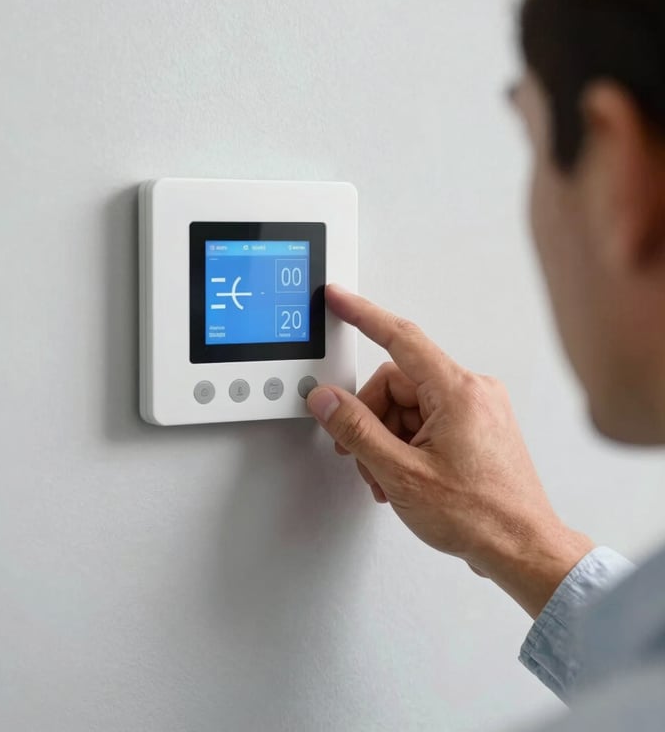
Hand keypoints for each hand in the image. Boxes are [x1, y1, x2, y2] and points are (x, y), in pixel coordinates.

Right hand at [307, 285, 594, 618]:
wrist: (523, 549)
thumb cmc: (480, 515)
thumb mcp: (401, 473)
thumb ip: (356, 430)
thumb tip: (326, 400)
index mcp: (457, 391)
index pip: (399, 337)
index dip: (363, 315)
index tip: (339, 300)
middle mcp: (471, 391)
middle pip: (396, 383)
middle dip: (371, 419)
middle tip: (359, 453)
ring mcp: (477, 410)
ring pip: (409, 406)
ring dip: (387, 439)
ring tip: (387, 478)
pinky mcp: (477, 428)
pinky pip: (427, 420)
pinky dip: (406, 444)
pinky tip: (403, 477)